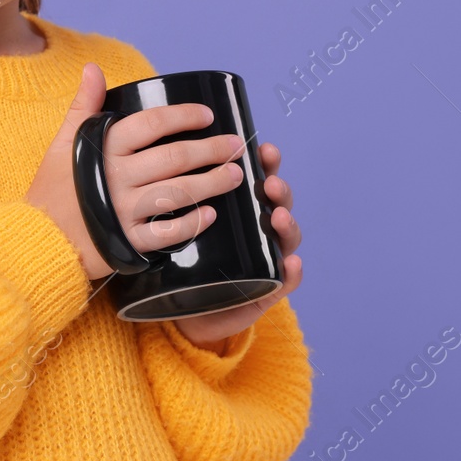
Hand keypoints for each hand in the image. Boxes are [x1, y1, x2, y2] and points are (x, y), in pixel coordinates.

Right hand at [26, 63, 240, 280]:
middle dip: (210, 150)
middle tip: (236, 145)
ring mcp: (122, 212)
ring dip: (211, 183)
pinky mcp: (127, 242)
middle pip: (173, 158)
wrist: (38, 240)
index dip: (182, 116)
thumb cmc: (54, 189)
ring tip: (235, 175)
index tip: (207, 115)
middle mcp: (115, 178)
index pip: (149, 124)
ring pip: (177, 194)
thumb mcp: (62, 142)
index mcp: (101, 149)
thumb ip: (83, 106)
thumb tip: (93, 68)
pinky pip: (166, 234)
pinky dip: (191, 224)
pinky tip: (210, 214)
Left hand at [171, 140, 302, 350]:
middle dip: (278, 190)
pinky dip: (293, 272)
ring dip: (287, 224)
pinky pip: (285, 280)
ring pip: (286, 236)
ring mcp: (266, 258)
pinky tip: (292, 264)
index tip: (263, 150)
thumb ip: (182, 196)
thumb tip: (167, 155)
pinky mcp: (267, 289)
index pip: (259, 180)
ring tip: (278, 216)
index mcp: (241, 209)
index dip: (265, 164)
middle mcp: (258, 230)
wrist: (186, 310)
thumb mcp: (182, 223)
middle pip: (276, 204)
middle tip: (269, 183)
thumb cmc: (187, 260)